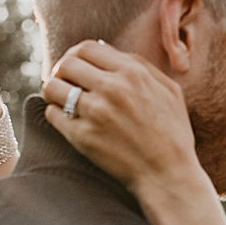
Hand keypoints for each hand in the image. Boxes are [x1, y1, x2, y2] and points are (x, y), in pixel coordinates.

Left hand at [44, 40, 202, 198]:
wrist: (168, 176)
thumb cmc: (173, 134)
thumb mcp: (169, 91)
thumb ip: (141, 65)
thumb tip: (107, 49)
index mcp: (133, 73)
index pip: (87, 48)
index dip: (77, 54)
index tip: (77, 66)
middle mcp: (112, 88)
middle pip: (66, 64)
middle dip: (62, 71)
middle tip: (66, 82)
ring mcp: (95, 113)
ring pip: (52, 87)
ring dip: (55, 91)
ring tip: (63, 100)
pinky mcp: (82, 137)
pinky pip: (52, 115)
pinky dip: (56, 115)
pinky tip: (69, 121)